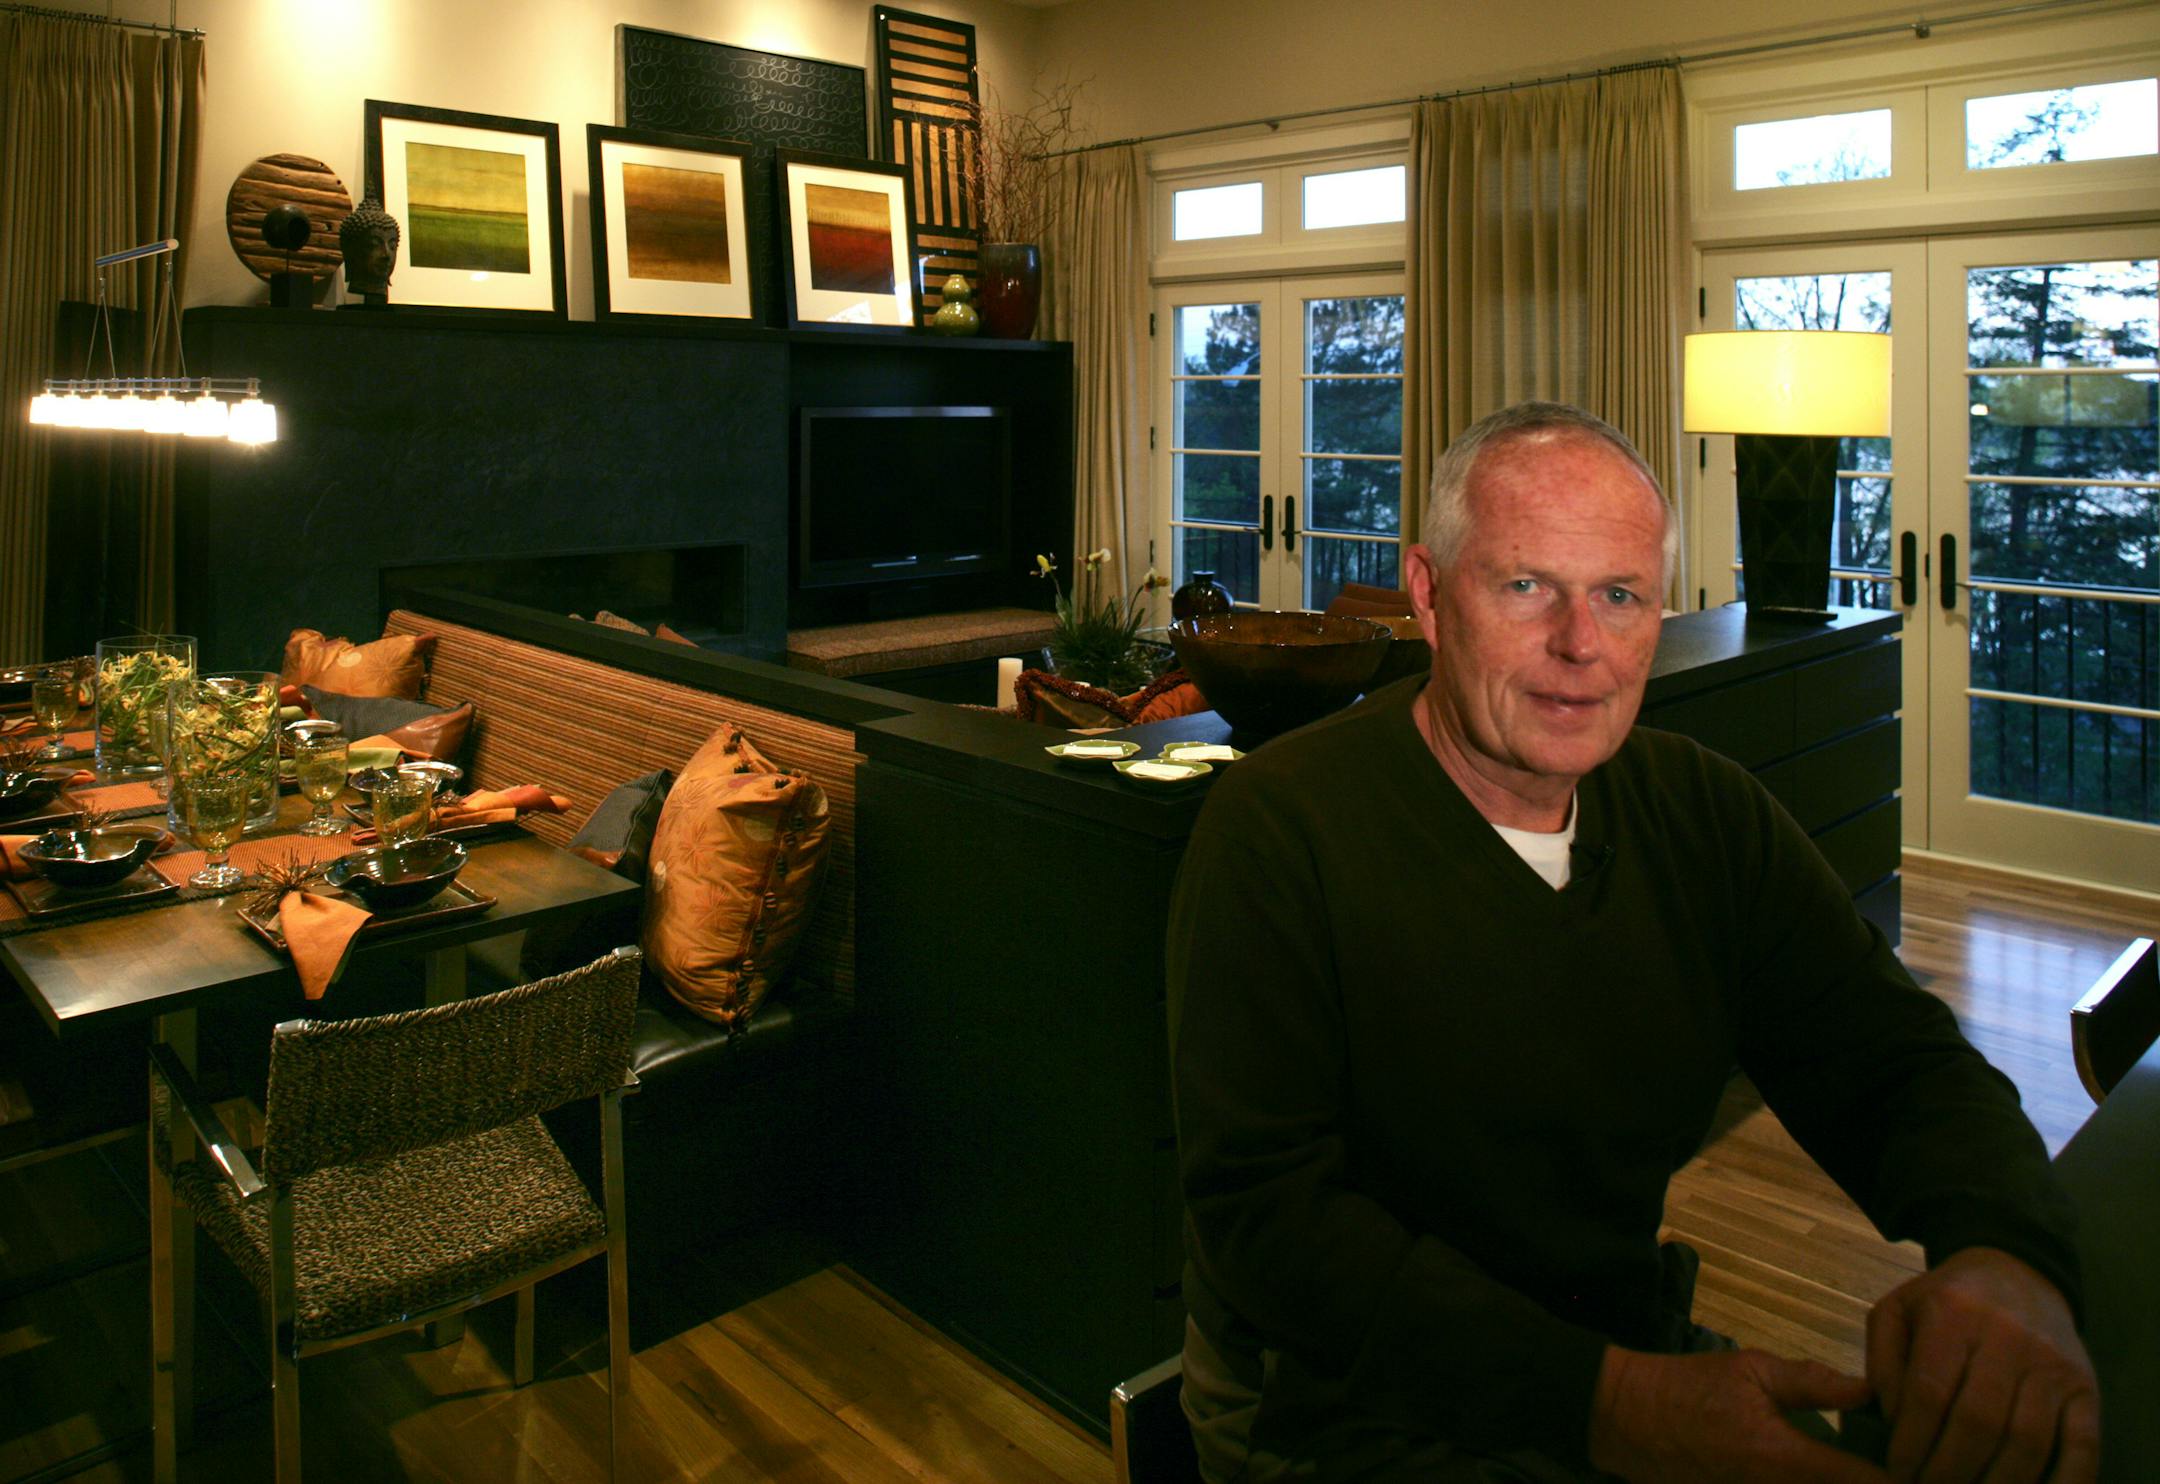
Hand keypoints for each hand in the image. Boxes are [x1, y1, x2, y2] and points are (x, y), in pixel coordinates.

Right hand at [1588, 1344, 1887, 1482]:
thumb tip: (1873, 1390)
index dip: (1906, 1475)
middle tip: (1915, 1464)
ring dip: (1850, 1482)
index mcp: (1786, 1460)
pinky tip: (1830, 1471)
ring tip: (1878, 1465)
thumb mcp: (1751, 1369)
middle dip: (1883, 1479)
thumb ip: (1813, 1382)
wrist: (1628, 1419)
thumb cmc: (1688, 1388)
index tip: (1933, 1463)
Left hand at [1866, 1247, 2097, 1483]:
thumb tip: (1892, 1424)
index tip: (1899, 1469)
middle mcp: (2008, 1337)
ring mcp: (2052, 1364)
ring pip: (2027, 1440)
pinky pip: (2082, 1445)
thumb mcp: (1896, 1312)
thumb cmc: (1944, 1303)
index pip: (1931, 1392)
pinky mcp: (2085, 1387)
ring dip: (1996, 1482)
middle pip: (1979, 1422)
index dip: (1912, 1441)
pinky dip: (2064, 1482)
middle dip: (1949, 1470)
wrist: (2017, 1274)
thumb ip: (1883, 1365)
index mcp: (1953, 1314)